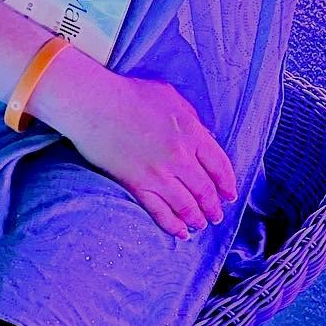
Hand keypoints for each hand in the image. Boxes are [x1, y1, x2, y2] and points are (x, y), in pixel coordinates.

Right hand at [27, 44, 238, 240]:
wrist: (96, 103)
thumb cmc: (130, 93)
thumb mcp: (171, 96)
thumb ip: (191, 118)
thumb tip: (202, 136)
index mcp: (192, 132)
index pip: (219, 165)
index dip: (227, 183)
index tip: (230, 195)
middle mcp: (180, 157)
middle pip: (204, 189)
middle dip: (213, 206)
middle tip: (216, 216)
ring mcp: (159, 174)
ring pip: (185, 204)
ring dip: (196, 218)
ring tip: (200, 225)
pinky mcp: (137, 185)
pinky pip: (160, 211)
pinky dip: (172, 225)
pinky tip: (179, 232)